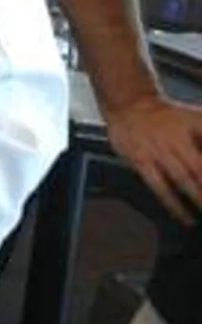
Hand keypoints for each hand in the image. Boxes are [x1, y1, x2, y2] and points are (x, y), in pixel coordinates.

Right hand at [106, 96, 201, 225]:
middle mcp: (176, 141)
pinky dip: (171, 202)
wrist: (130, 107)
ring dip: (196, 198)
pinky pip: (158, 185)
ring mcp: (157, 152)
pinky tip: (182, 216)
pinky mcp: (141, 162)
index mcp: (191, 129)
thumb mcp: (195, 118)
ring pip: (181, 180)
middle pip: (198, 170)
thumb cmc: (167, 116)